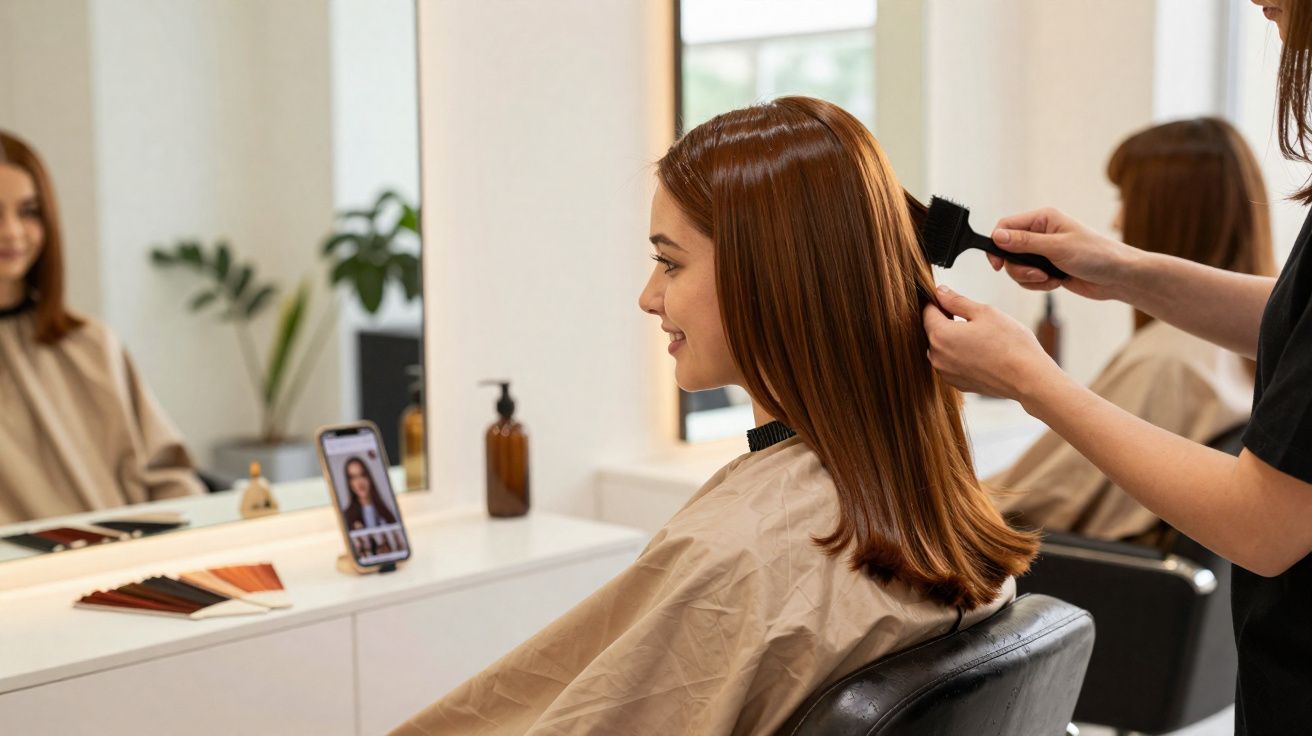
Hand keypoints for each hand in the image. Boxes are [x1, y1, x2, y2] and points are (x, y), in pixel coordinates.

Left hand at [922, 285, 1061, 401]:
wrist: (1029, 378)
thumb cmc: (1010, 343)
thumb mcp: (984, 312)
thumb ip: (956, 301)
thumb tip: (939, 292)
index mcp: (940, 335)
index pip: (927, 312)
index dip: (938, 302)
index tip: (952, 300)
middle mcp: (937, 357)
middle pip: (932, 331)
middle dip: (945, 321)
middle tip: (971, 317)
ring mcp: (946, 373)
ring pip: (941, 348)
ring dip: (952, 339)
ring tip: (979, 336)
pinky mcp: (958, 383)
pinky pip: (951, 364)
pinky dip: (960, 355)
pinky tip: (981, 352)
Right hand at [987, 207, 1135, 300]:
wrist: (1118, 277)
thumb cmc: (1096, 255)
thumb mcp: (1058, 247)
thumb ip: (1025, 242)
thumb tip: (997, 237)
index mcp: (1043, 219)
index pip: (1005, 226)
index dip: (997, 244)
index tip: (997, 264)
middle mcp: (1040, 233)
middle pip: (1008, 251)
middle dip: (1019, 268)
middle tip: (1037, 275)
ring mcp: (1043, 252)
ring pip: (1016, 268)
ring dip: (1030, 278)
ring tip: (1050, 279)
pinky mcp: (1047, 268)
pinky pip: (1028, 279)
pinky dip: (1038, 285)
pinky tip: (1056, 283)